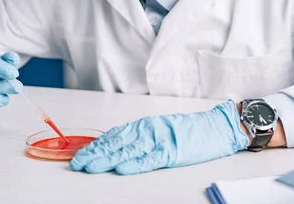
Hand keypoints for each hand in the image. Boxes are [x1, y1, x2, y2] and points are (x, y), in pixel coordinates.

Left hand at [70, 100, 248, 174]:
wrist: (215, 127)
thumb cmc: (188, 131)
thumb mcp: (159, 129)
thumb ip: (139, 137)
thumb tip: (114, 147)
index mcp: (145, 125)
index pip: (114, 136)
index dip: (96, 146)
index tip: (80, 154)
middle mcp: (149, 130)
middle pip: (116, 143)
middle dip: (95, 153)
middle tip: (77, 162)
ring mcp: (160, 140)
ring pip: (128, 150)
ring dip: (107, 159)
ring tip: (90, 166)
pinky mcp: (172, 151)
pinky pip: (150, 159)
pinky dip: (134, 163)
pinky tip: (121, 168)